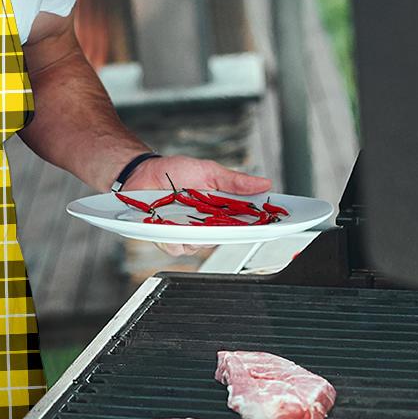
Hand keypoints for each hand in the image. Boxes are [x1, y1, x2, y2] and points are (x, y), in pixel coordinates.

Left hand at [124, 155, 272, 257]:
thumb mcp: (209, 171)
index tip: (273, 224)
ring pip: (200, 246)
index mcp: (220, 210)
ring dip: (195, 232)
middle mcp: (205, 225)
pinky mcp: (167, 238)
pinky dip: (173, 236)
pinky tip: (168, 223)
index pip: (245, 223)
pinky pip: (176, 247)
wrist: (143, 172)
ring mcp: (186, 233)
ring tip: (186, 213)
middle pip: (224, 238)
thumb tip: (264, 183)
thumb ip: (234, 182)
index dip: (260, 226)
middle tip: (219, 217)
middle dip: (225, 230)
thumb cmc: (175, 172)